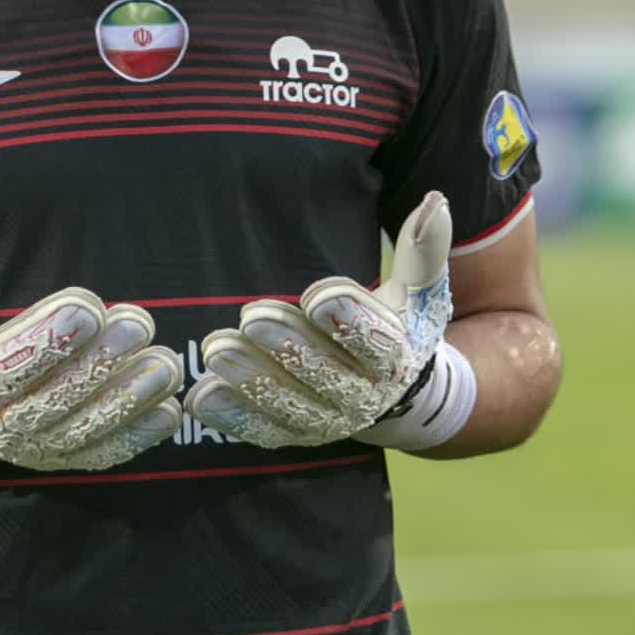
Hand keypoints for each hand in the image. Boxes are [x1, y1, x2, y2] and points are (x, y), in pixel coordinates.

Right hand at [0, 232, 183, 470]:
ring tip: (168, 364)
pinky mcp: (65, 459)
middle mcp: (4, 430)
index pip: (11, 367)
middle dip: (102, 361)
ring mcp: (38, 449)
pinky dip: (140, 436)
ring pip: (89, 428)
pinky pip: (105, 452)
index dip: (51, 338)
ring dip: (131, 398)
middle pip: (58, 396)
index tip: (90, 306)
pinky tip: (171, 410)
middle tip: (141, 324)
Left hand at [184, 192, 453, 448]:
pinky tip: (200, 396)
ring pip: (287, 404)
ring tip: (215, 349)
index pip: (375, 341)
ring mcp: (326, 421)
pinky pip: (260, 429)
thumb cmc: (398, 327)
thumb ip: (423, 250)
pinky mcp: (293, 434)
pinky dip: (231, 416)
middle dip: (287, 347)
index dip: (349, 319)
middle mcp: (363, 398)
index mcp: (396, 359)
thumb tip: (434, 201)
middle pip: (324, 374)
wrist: (396, 396)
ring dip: (250, 379)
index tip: (318, 295)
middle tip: (250, 317)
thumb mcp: (417, 291)